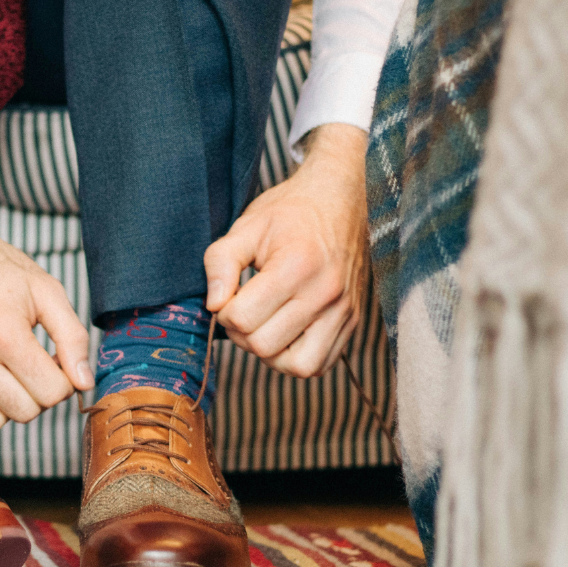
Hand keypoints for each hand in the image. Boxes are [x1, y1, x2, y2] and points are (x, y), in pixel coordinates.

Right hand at [0, 166, 93, 430]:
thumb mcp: (46, 290)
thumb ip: (73, 338)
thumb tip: (83, 383)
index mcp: (2, 333)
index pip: (51, 394)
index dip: (63, 380)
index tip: (54, 359)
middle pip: (24, 413)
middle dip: (37, 393)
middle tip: (32, 363)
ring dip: (8, 402)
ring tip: (7, 368)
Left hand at [203, 123, 369, 377]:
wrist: (342, 200)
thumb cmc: (291, 212)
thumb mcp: (246, 226)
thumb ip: (221, 263)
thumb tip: (214, 305)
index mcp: (296, 266)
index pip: (243, 318)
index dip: (224, 312)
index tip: (229, 295)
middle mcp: (325, 293)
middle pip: (265, 346)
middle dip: (242, 333)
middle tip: (242, 309)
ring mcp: (343, 311)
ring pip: (296, 366)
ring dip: (269, 353)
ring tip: (263, 324)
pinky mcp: (353, 322)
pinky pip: (321, 364)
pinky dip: (295, 358)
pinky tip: (284, 333)